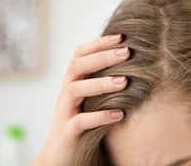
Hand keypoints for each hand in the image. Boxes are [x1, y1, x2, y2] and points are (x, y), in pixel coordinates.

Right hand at [32, 35, 128, 165]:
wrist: (60, 159)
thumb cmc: (81, 126)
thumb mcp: (90, 101)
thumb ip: (101, 84)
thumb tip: (130, 65)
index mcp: (72, 83)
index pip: (80, 55)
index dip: (98, 43)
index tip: (121, 36)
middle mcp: (65, 94)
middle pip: (77, 66)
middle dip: (102, 57)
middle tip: (126, 52)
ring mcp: (64, 113)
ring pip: (75, 90)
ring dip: (100, 83)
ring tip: (125, 81)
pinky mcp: (67, 133)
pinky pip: (80, 122)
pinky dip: (99, 116)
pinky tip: (119, 114)